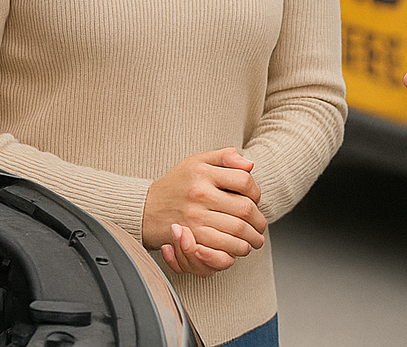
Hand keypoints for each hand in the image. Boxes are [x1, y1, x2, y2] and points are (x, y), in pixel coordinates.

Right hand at [142, 148, 266, 276]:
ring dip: (251, 238)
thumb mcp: (198, 161)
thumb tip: (250, 165)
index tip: (255, 200)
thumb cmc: (177, 184)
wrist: (145, 207)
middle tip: (261, 227)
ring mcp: (194, 216)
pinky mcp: (190, 236)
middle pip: (244, 208)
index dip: (256, 192)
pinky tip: (240, 247)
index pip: (244, 181)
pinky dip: (236, 249)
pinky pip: (222, 245)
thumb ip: (226, 157)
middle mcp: (200, 193)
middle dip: (258, 220)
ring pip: (237, 229)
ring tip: (255, 240)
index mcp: (203, 172)